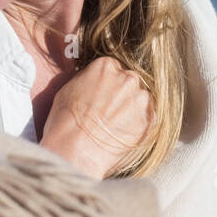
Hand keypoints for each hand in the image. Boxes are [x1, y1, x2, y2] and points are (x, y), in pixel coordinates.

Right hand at [39, 57, 152, 178]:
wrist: (75, 151)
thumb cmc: (65, 123)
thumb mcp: (68, 89)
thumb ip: (88, 79)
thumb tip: (94, 82)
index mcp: (106, 66)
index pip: (114, 69)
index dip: (108, 85)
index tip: (104, 97)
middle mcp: (128, 77)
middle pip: (130, 82)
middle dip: (122, 96)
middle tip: (110, 113)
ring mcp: (141, 98)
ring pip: (141, 100)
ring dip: (133, 110)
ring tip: (116, 127)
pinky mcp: (151, 118)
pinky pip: (149, 118)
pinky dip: (140, 125)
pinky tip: (124, 135)